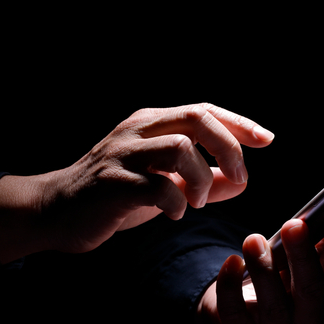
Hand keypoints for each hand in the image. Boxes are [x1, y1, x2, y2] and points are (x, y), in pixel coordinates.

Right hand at [0, 103, 274, 262]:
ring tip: (198, 202)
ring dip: (202, 178)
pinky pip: (157, 186)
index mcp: (152, 123)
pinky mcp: (111, 183)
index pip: (204, 110)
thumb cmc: (117, 196)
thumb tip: (241, 180)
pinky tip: (175, 213)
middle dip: (228, 148)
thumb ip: (203, 179)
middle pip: (197, 118)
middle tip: (239, 178)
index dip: (239, 124)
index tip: (267, 140)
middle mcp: (137, 131)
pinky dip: (176, 202)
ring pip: (179, 147)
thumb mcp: (165, 182)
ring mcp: (122, 154)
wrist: (56, 211)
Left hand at [197, 198, 323, 323]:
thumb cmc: (288, 275)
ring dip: (264, 269)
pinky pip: (235, 314)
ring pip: (273, 305)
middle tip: (292, 224)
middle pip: (310, 290)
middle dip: (302, 256)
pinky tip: (231, 261)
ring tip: (253, 239)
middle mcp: (312, 322)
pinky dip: (231, 287)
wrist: (250, 305)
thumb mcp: (313, 254)